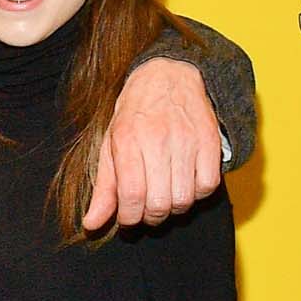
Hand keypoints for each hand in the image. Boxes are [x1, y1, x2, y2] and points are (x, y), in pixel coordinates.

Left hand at [81, 57, 224, 229]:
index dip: (129, 218)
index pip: (131, 196)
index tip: (128, 218)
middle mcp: (157, 139)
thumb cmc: (135, 115)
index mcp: (127, 140)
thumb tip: (91, 225)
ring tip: (165, 195)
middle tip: (146, 209)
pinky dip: (197, 194)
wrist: (168, 75)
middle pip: (159, 203)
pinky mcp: (210, 140)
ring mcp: (186, 139)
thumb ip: (104, 188)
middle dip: (150, 217)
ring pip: (184, 199)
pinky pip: (208, 186)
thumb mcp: (111, 145)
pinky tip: (186, 183)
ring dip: (174, 207)